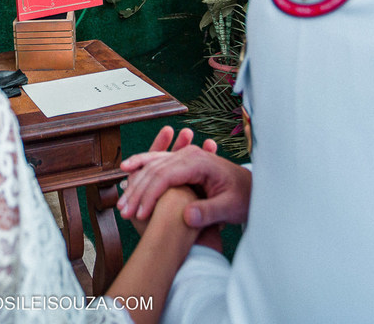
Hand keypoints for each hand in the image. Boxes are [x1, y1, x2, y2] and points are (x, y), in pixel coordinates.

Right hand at [118, 126, 250, 229]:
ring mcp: (185, 157)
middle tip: (124, 212)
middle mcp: (189, 156)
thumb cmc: (243, 198)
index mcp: (200, 163)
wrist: (252, 187)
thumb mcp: (231, 208)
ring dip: (135, 183)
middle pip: (155, 171)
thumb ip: (210, 212)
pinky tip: (128, 172)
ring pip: (152, 166)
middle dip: (137, 192)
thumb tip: (187, 217)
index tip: (141, 214)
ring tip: (122, 203)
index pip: (166, 176)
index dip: (151, 195)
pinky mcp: (182, 162)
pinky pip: (157, 162)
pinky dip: (141, 168)